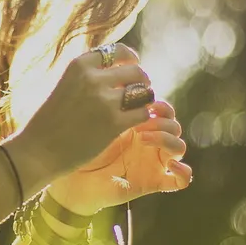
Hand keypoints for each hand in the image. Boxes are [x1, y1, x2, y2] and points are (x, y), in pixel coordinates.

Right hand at [7, 44, 155, 185]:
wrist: (38, 150)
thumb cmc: (50, 120)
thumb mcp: (65, 84)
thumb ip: (88, 75)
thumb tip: (118, 69)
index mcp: (80, 65)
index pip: (117, 51)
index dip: (130, 58)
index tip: (133, 65)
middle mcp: (93, 78)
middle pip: (135, 71)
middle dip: (142, 81)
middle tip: (140, 92)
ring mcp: (104, 100)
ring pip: (143, 91)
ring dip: (145, 99)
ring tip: (140, 107)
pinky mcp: (113, 123)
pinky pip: (142, 113)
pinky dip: (143, 117)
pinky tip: (136, 123)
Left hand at [47, 99, 191, 214]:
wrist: (62, 174)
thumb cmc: (70, 141)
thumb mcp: (88, 112)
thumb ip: (106, 90)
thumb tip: (117, 62)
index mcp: (134, 120)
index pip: (157, 103)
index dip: (151, 96)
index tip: (129, 94)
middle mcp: (146, 138)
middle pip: (171, 120)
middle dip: (160, 114)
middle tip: (138, 116)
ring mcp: (151, 160)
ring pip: (179, 144)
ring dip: (167, 137)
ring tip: (143, 137)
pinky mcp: (153, 182)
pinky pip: (180, 180)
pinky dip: (183, 173)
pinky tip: (169, 167)